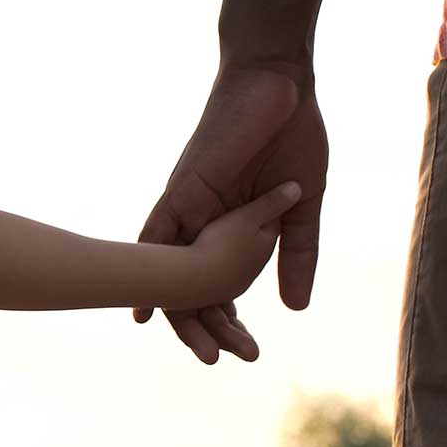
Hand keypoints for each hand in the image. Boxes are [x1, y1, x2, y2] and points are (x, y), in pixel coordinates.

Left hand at [138, 64, 328, 362]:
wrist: (278, 85)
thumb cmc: (291, 136)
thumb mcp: (302, 204)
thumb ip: (296, 252)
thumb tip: (295, 308)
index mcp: (228, 225)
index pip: (216, 281)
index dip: (223, 316)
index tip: (240, 349)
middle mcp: (200, 221)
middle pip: (187, 282)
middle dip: (200, 325)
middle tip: (215, 361)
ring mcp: (188, 205)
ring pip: (169, 266)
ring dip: (177, 308)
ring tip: (197, 347)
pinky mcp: (183, 188)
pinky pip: (158, 231)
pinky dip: (149, 263)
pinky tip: (144, 301)